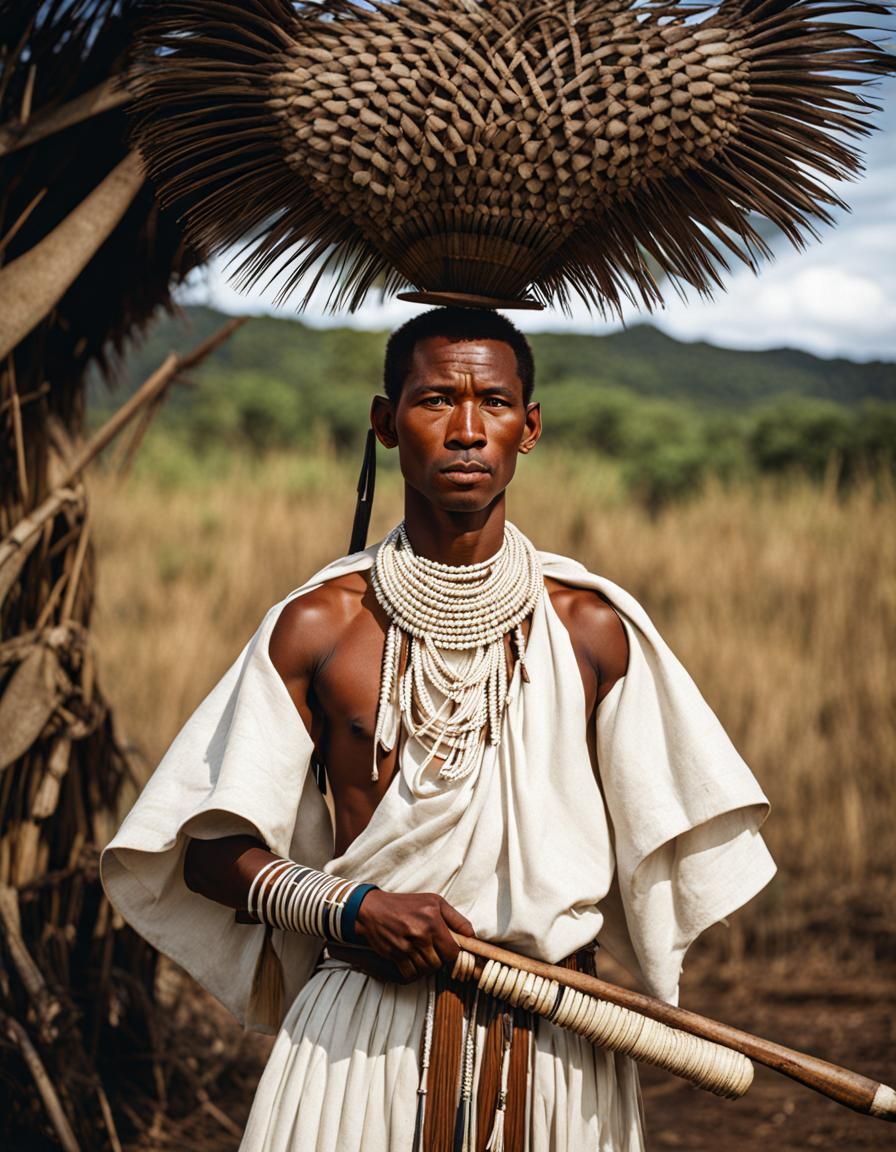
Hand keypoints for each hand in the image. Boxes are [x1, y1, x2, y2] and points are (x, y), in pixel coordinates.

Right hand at [350, 889, 474, 982]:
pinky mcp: (395, 955)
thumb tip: (472, 935)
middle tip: (434, 951)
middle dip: (439, 959)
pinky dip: (414, 971)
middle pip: (440, 963)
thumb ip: (456, 918)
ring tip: (423, 954)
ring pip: (427, 969)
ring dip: (427, 966)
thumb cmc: (406, 904)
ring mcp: (407, 945)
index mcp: (433, 919)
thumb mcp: (434, 902)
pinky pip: (411, 973)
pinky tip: (412, 961)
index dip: (453, 953)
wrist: (373, 909)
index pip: (453, 950)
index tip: (449, 950)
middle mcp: (421, 933)